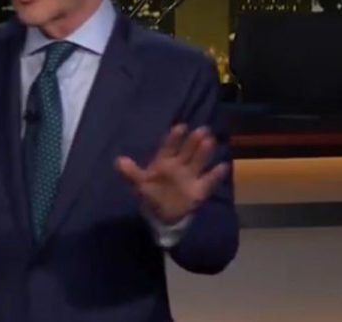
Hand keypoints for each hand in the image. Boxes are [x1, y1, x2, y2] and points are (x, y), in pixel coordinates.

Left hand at [115, 124, 229, 224]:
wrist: (163, 215)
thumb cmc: (151, 194)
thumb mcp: (139, 184)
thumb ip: (131, 173)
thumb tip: (118, 161)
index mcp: (165, 162)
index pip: (170, 147)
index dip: (175, 138)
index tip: (181, 127)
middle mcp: (179, 166)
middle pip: (187, 151)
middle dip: (194, 141)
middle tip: (202, 129)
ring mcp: (190, 177)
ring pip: (198, 162)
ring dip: (204, 153)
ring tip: (210, 141)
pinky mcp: (199, 190)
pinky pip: (209, 181)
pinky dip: (215, 175)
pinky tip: (223, 166)